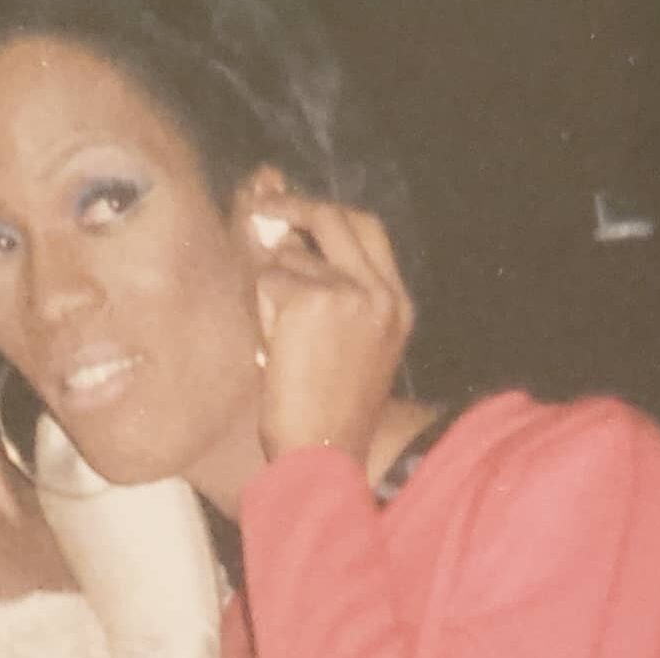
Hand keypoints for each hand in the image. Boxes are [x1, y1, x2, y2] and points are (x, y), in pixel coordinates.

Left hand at [238, 193, 413, 464]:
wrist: (324, 452)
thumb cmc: (326, 409)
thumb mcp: (347, 345)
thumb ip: (329, 290)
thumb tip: (286, 238)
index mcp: (397, 304)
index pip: (368, 231)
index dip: (330, 215)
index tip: (298, 211)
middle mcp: (381, 292)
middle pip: (338, 218)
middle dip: (297, 207)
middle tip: (264, 208)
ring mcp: (350, 291)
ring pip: (290, 257)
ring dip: (271, 287)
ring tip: (281, 340)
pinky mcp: (312, 298)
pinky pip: (269, 280)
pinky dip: (261, 308)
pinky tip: (274, 346)